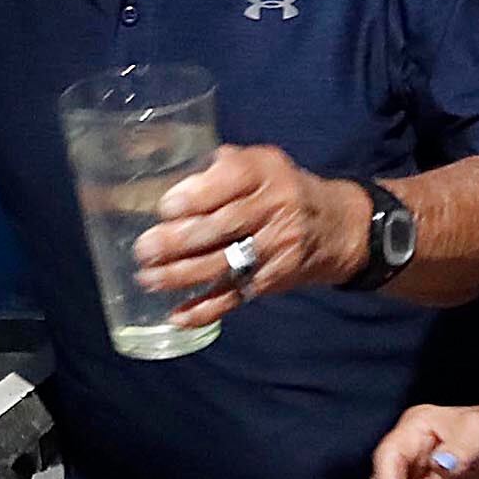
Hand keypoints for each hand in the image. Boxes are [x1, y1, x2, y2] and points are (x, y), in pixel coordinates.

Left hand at [130, 144, 364, 328]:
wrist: (334, 225)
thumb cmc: (279, 188)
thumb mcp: (258, 163)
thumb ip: (217, 167)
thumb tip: (162, 177)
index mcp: (264, 171)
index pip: (230, 181)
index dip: (196, 197)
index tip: (165, 209)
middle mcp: (274, 207)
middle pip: (223, 227)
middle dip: (179, 241)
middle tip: (144, 250)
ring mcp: (276, 247)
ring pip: (225, 265)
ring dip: (182, 276)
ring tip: (149, 279)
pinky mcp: (273, 278)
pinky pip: (236, 296)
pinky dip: (205, 309)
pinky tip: (177, 315)